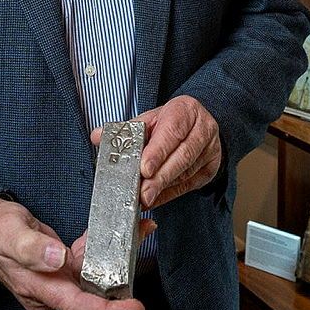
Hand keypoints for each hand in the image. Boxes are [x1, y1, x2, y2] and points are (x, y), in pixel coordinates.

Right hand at [0, 195, 148, 309]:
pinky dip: (104, 249)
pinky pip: (87, 262)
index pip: (78, 306)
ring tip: (140, 232)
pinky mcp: (60, 267)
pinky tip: (118, 234)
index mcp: (38, 288)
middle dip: (124, 279)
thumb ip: (32, 249)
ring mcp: (56, 280)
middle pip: (93, 293)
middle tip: (144, 245)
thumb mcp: (10, 235)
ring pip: (94, 275)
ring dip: (118, 258)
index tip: (134, 308)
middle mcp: (50, 289)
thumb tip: (57, 259)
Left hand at [93, 95, 221, 209]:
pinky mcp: (211, 168)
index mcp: (186, 110)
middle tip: (143, 193)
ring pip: (187, 173)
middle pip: (182, 156)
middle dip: (160, 177)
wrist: (198, 122)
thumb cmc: (170, 121)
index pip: (172, 132)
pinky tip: (156, 199)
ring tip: (145, 198)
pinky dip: (171, 194)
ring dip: (164, 188)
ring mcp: (210, 149)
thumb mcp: (150, 118)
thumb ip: (126, 129)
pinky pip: (190, 184)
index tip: (144, 169)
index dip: (158, 152)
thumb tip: (98, 137)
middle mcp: (203, 129)